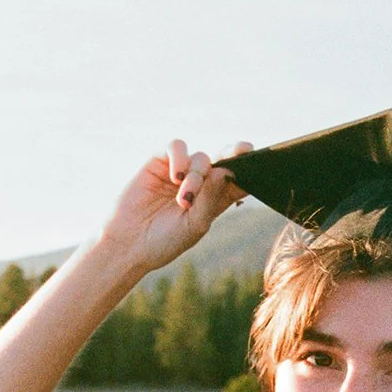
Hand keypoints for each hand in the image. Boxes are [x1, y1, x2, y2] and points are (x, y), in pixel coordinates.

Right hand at [98, 138, 252, 272]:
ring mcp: (181, 171)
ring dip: (197, 175)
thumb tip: (224, 172)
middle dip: (236, 153)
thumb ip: (210, 199)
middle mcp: (201, 182)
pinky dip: (180, 158)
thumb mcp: (194, 225)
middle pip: (225, 160)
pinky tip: (175, 177)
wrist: (130, 244)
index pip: (238, 180)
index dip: (250, 171)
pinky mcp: (160, 162)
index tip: (261, 165)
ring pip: (201, 158)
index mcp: (215, 199)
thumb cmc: (164, 240)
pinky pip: (176, 147)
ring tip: (184, 199)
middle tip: (244, 149)